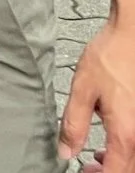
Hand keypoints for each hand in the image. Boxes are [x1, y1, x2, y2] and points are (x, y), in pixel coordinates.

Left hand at [60, 20, 134, 169]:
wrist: (132, 34)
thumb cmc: (111, 57)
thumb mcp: (83, 89)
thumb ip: (74, 124)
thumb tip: (66, 151)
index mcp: (125, 133)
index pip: (115, 172)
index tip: (83, 172)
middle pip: (128, 169)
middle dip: (107, 171)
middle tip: (87, 167)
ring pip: (134, 159)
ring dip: (117, 163)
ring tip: (95, 156)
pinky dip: (125, 151)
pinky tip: (110, 141)